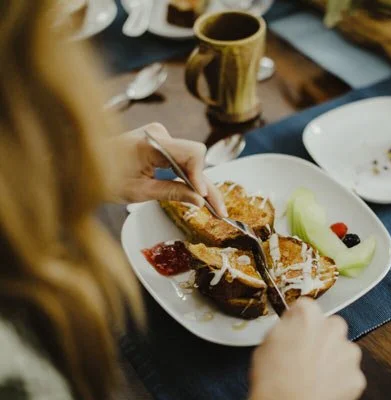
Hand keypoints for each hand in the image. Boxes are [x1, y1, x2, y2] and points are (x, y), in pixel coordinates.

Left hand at [112, 123, 226, 215]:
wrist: (80, 162)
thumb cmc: (102, 176)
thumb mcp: (137, 191)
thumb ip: (171, 192)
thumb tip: (199, 200)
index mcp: (150, 142)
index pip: (192, 153)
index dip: (201, 175)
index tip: (202, 197)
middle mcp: (159, 134)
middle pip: (195, 159)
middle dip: (207, 185)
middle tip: (220, 211)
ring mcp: (160, 137)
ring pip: (191, 161)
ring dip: (200, 182)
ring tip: (214, 207)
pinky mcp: (160, 143)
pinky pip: (182, 159)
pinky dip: (190, 176)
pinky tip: (201, 194)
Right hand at [249, 299, 365, 399]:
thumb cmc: (272, 379)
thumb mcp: (265, 343)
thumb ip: (284, 329)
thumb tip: (289, 329)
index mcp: (308, 315)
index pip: (305, 308)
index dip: (298, 322)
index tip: (293, 332)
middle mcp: (333, 328)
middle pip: (329, 326)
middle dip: (320, 338)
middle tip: (304, 356)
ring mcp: (348, 352)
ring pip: (342, 350)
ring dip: (332, 359)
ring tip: (312, 376)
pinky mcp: (356, 376)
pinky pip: (348, 374)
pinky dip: (339, 380)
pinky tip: (321, 388)